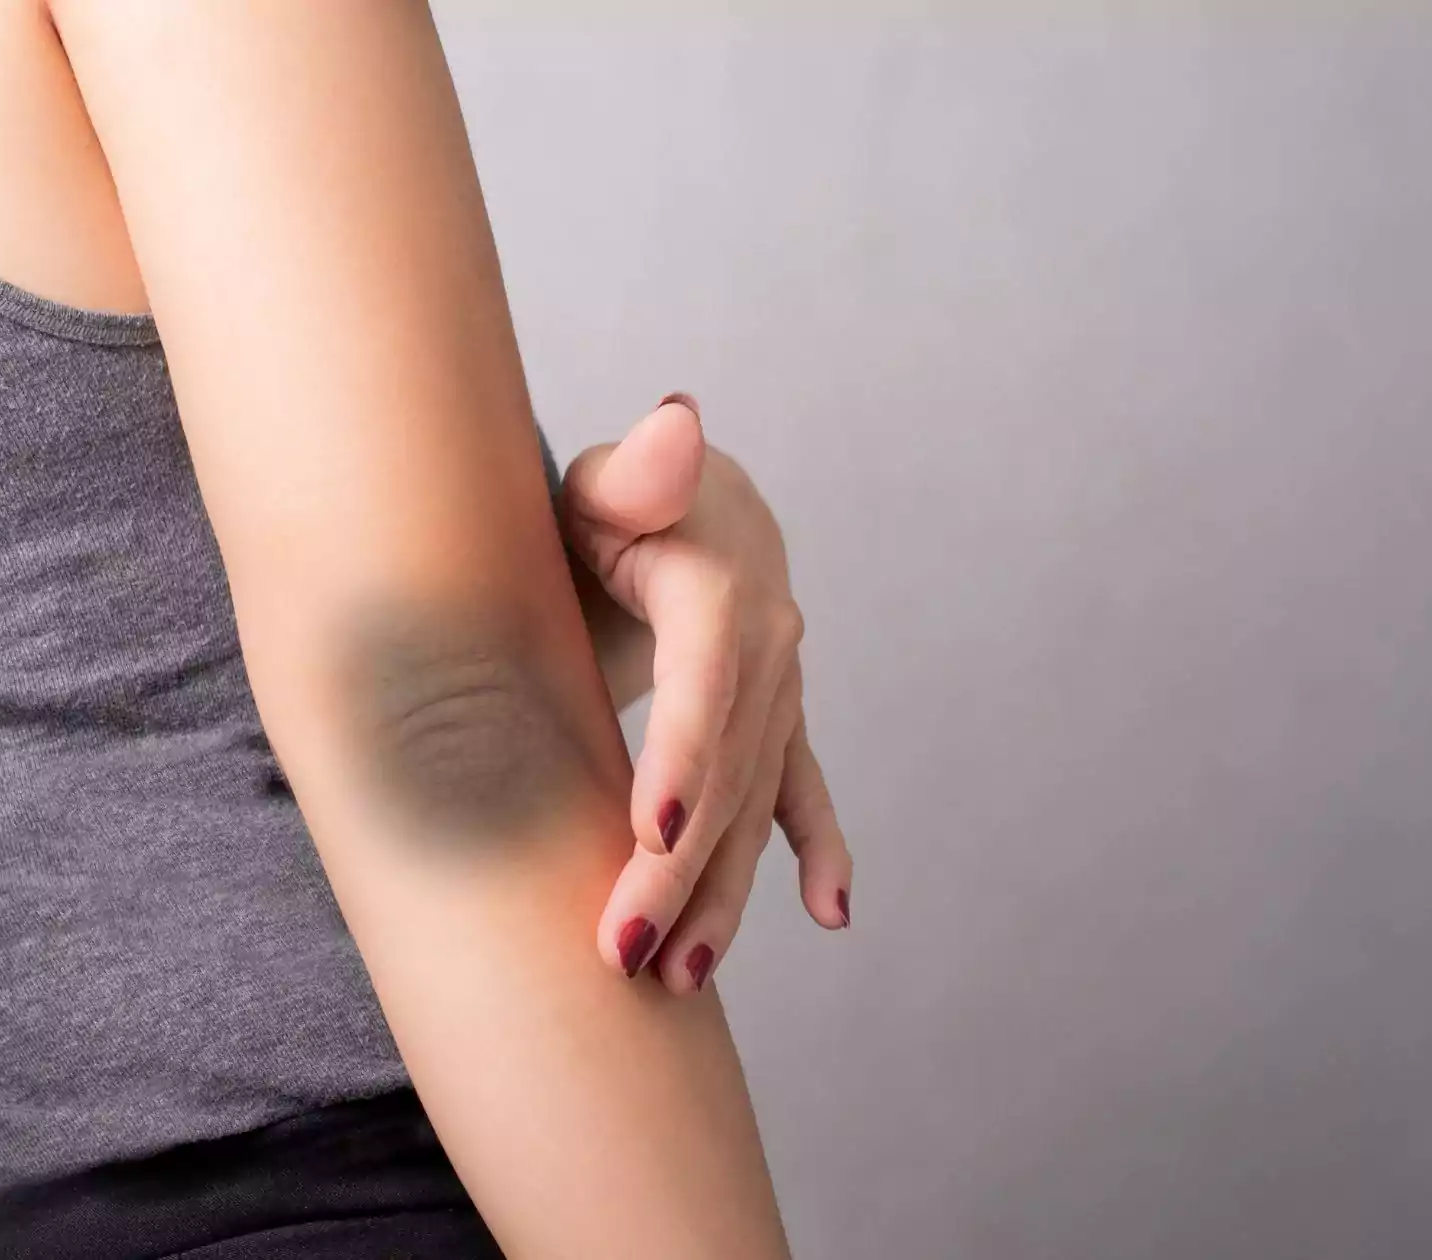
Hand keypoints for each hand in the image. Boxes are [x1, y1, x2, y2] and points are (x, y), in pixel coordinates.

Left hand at [559, 395, 852, 993]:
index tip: (648, 835)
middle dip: (679, 864)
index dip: (682, 760)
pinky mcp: (778, 714)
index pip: (706, 685)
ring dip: (726, 890)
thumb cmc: (601, 498)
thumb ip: (635, 471)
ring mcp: (779, 682)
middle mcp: (765, 637)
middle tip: (621, 950)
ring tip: (677, 974)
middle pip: (725, 768)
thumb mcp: (599, 479)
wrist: (657, 498)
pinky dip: (817, 848)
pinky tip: (832, 912)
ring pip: (754, 801)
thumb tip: (678, 420)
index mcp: (716, 580)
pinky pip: (803, 790)